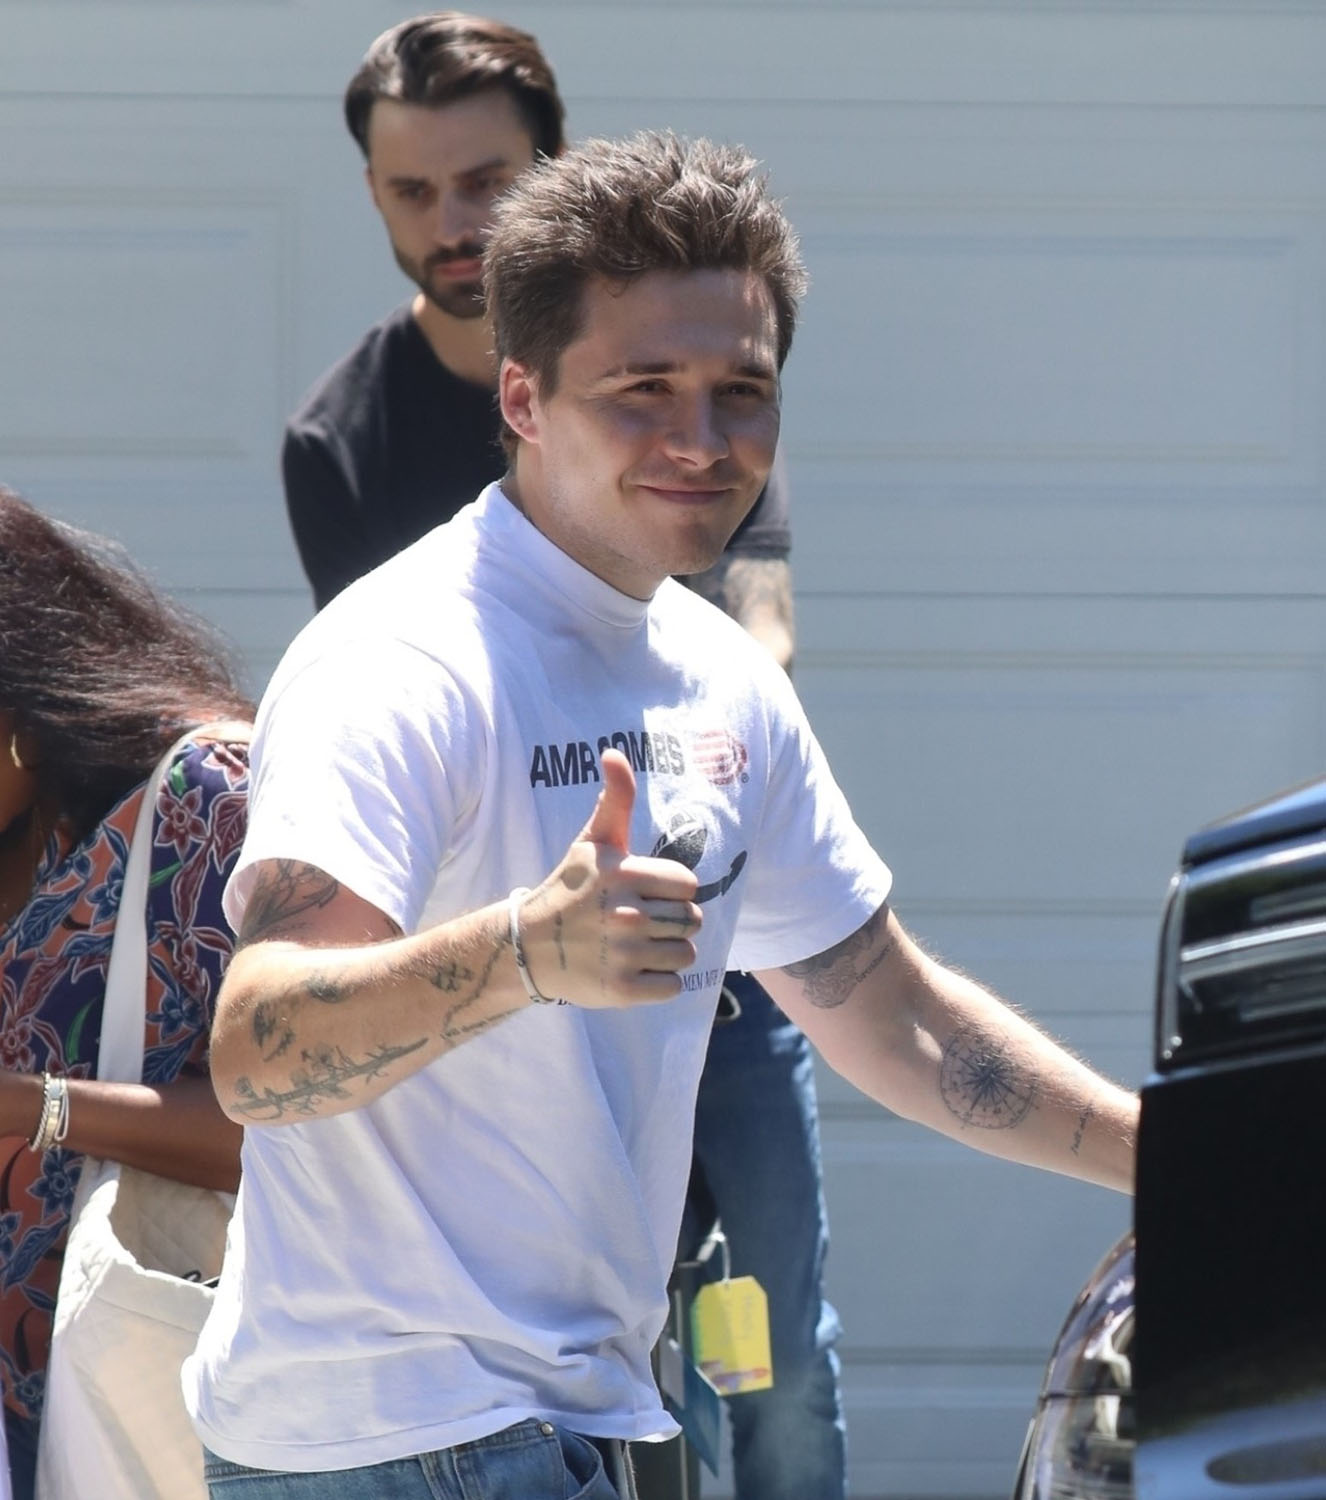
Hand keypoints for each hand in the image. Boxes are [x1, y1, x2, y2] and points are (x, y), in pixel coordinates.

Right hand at [521, 750, 701, 1006]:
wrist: (528, 946)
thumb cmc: (569, 889)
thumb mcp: (592, 842)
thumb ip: (615, 800)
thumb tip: (614, 752)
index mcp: (624, 875)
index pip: (688, 885)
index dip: (673, 891)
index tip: (647, 893)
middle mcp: (626, 914)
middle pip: (691, 921)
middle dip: (673, 922)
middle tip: (642, 923)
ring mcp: (623, 954)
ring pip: (685, 955)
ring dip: (667, 953)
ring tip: (637, 947)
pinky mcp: (621, 991)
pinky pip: (672, 987)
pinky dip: (658, 983)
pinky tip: (633, 970)